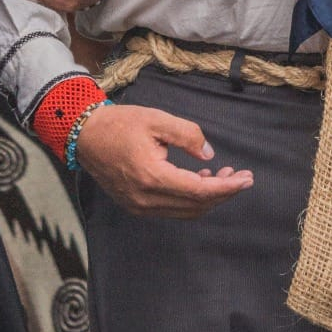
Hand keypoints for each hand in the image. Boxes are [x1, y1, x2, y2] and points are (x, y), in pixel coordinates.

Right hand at [75, 102, 252, 218]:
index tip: (246, 179)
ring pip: (185, 211)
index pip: (199, 191)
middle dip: (223, 193)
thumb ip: (187, 135)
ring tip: (222, 176)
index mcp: (152, 176)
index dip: (226, 187)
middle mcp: (146, 198)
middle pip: (196, 205)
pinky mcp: (135, 206)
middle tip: (241, 176)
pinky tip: (198, 180)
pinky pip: (171, 209)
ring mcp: (139, 206)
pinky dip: (190, 199)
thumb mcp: (157, 120)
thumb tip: (208, 155)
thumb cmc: (120, 124)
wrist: (85, 135)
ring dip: (207, 197)